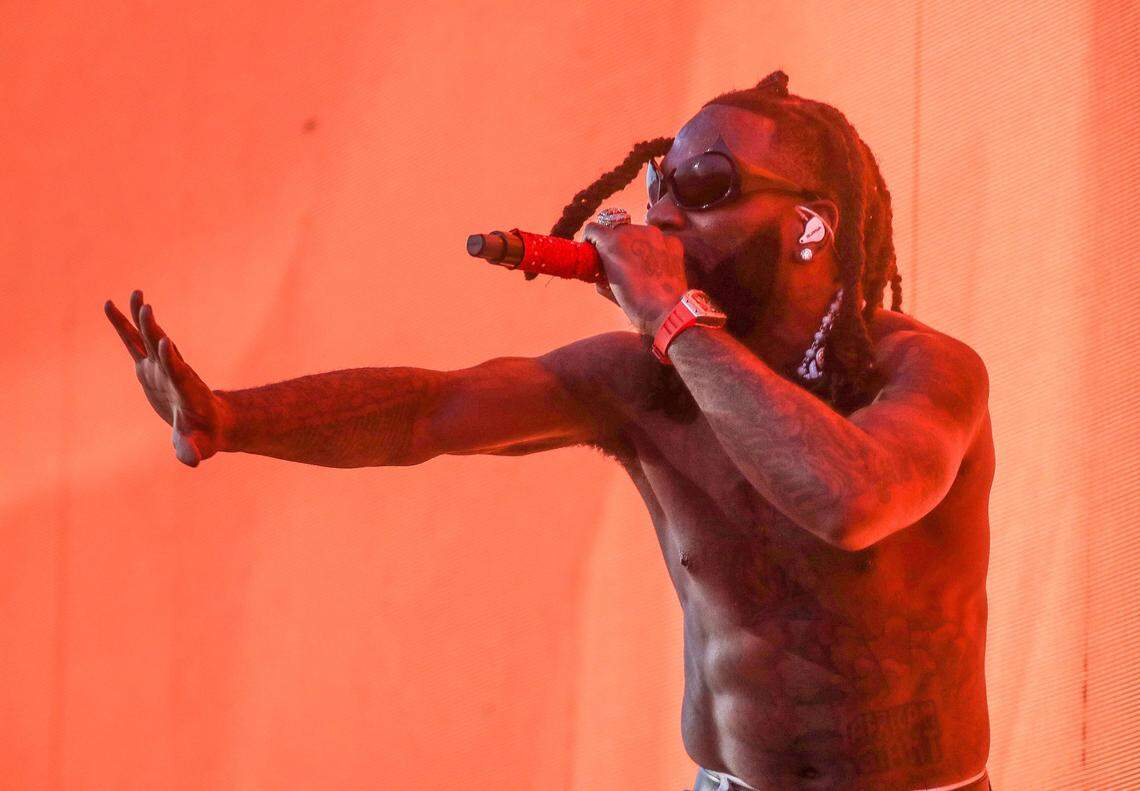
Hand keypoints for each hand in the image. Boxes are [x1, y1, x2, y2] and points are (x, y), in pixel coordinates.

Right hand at [104, 289, 229, 466]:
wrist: (209, 422)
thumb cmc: (203, 436)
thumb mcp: (198, 446)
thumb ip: (192, 450)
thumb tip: (192, 461)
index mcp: (185, 391)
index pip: (178, 372)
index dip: (172, 360)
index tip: (167, 342)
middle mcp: (173, 373)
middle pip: (162, 347)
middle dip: (154, 329)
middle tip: (147, 307)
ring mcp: (161, 367)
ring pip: (148, 338)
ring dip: (139, 317)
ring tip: (134, 294)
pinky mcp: (149, 366)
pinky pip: (133, 341)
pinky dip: (124, 324)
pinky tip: (110, 305)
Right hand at [582, 222, 687, 334]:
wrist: (666, 310)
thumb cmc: (634, 303)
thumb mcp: (607, 287)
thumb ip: (600, 272)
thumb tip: (600, 270)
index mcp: (613, 241)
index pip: (593, 229)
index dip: (591, 240)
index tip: (593, 250)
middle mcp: (634, 231)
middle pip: (617, 230)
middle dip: (615, 243)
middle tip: (618, 262)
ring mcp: (656, 235)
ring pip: (639, 233)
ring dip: (635, 244)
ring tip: (640, 266)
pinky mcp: (673, 242)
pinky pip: (658, 241)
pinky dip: (655, 250)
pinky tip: (656, 266)